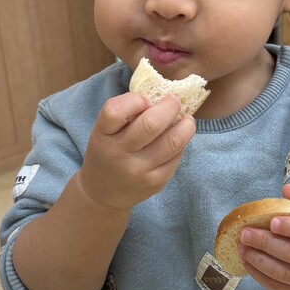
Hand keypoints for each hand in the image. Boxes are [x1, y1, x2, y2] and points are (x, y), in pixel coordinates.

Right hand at [77, 92, 195, 209]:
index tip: (146, 99)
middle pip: (152, 124)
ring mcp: (139, 171)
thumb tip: (160, 97)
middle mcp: (119, 154)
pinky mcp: (156, 182)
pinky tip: (177, 139)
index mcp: (103, 135)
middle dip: (170, 106)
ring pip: (173, 142)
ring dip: (186, 125)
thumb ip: (124, 112)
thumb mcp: (104, 130)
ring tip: (186, 120)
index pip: (115, 111)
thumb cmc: (107, 150)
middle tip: (175, 101)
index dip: (135, 100)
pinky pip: (176, 157)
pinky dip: (181, 144)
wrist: (102, 193)